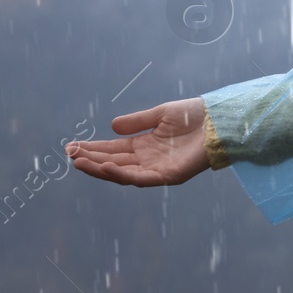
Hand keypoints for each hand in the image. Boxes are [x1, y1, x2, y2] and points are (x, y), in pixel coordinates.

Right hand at [64, 98, 210, 186]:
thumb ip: (138, 121)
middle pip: (113, 162)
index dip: (93, 148)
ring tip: (80, 162)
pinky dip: (122, 174)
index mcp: (145, 144)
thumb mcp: (161, 114)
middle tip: (70, 155)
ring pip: (123, 173)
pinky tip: (107, 166)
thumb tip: (112, 127)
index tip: (72, 146)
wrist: (221, 120)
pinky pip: (141, 178)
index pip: (113, 149)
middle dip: (91, 159)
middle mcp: (148, 159)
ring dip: (100, 169)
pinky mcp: (169, 176)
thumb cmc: (196, 115)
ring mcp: (158, 169)